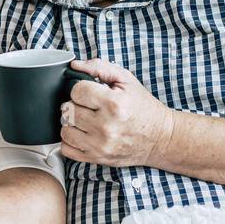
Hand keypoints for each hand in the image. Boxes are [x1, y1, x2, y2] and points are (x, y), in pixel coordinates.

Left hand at [60, 58, 176, 167]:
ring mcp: (100, 145)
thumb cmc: (144, 108)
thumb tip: (75, 65)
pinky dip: (71, 141)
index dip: (81, 88)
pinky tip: (83, 134)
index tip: (90, 92)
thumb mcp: (127, 80)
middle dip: (77, 104)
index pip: (76, 91)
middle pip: (68, 109)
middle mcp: (105, 126)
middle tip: (90, 106)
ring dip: (72, 123)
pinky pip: (67, 149)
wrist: (160, 138)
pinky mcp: (97, 158)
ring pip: (64, 129)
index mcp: (114, 104)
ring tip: (85, 120)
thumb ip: (100, 67)